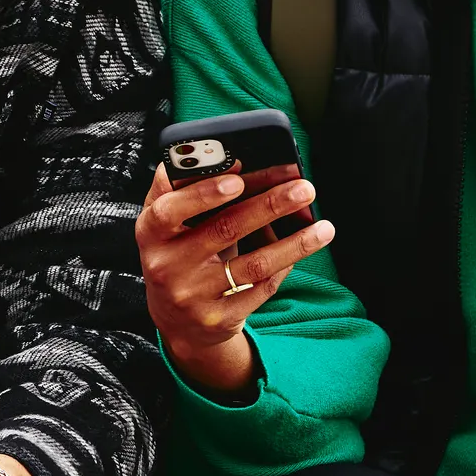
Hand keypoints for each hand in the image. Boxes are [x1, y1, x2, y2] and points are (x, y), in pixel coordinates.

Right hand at [134, 163, 335, 398]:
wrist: (177, 320)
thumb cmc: (177, 253)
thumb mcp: (164, 223)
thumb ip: (178, 188)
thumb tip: (218, 154)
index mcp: (151, 233)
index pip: (170, 210)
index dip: (203, 194)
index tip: (238, 178)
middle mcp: (166, 266)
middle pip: (224, 231)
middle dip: (269, 206)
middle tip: (303, 189)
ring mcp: (192, 295)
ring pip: (253, 265)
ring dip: (294, 244)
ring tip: (324, 228)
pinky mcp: (218, 317)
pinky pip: (261, 289)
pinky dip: (286, 266)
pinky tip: (304, 250)